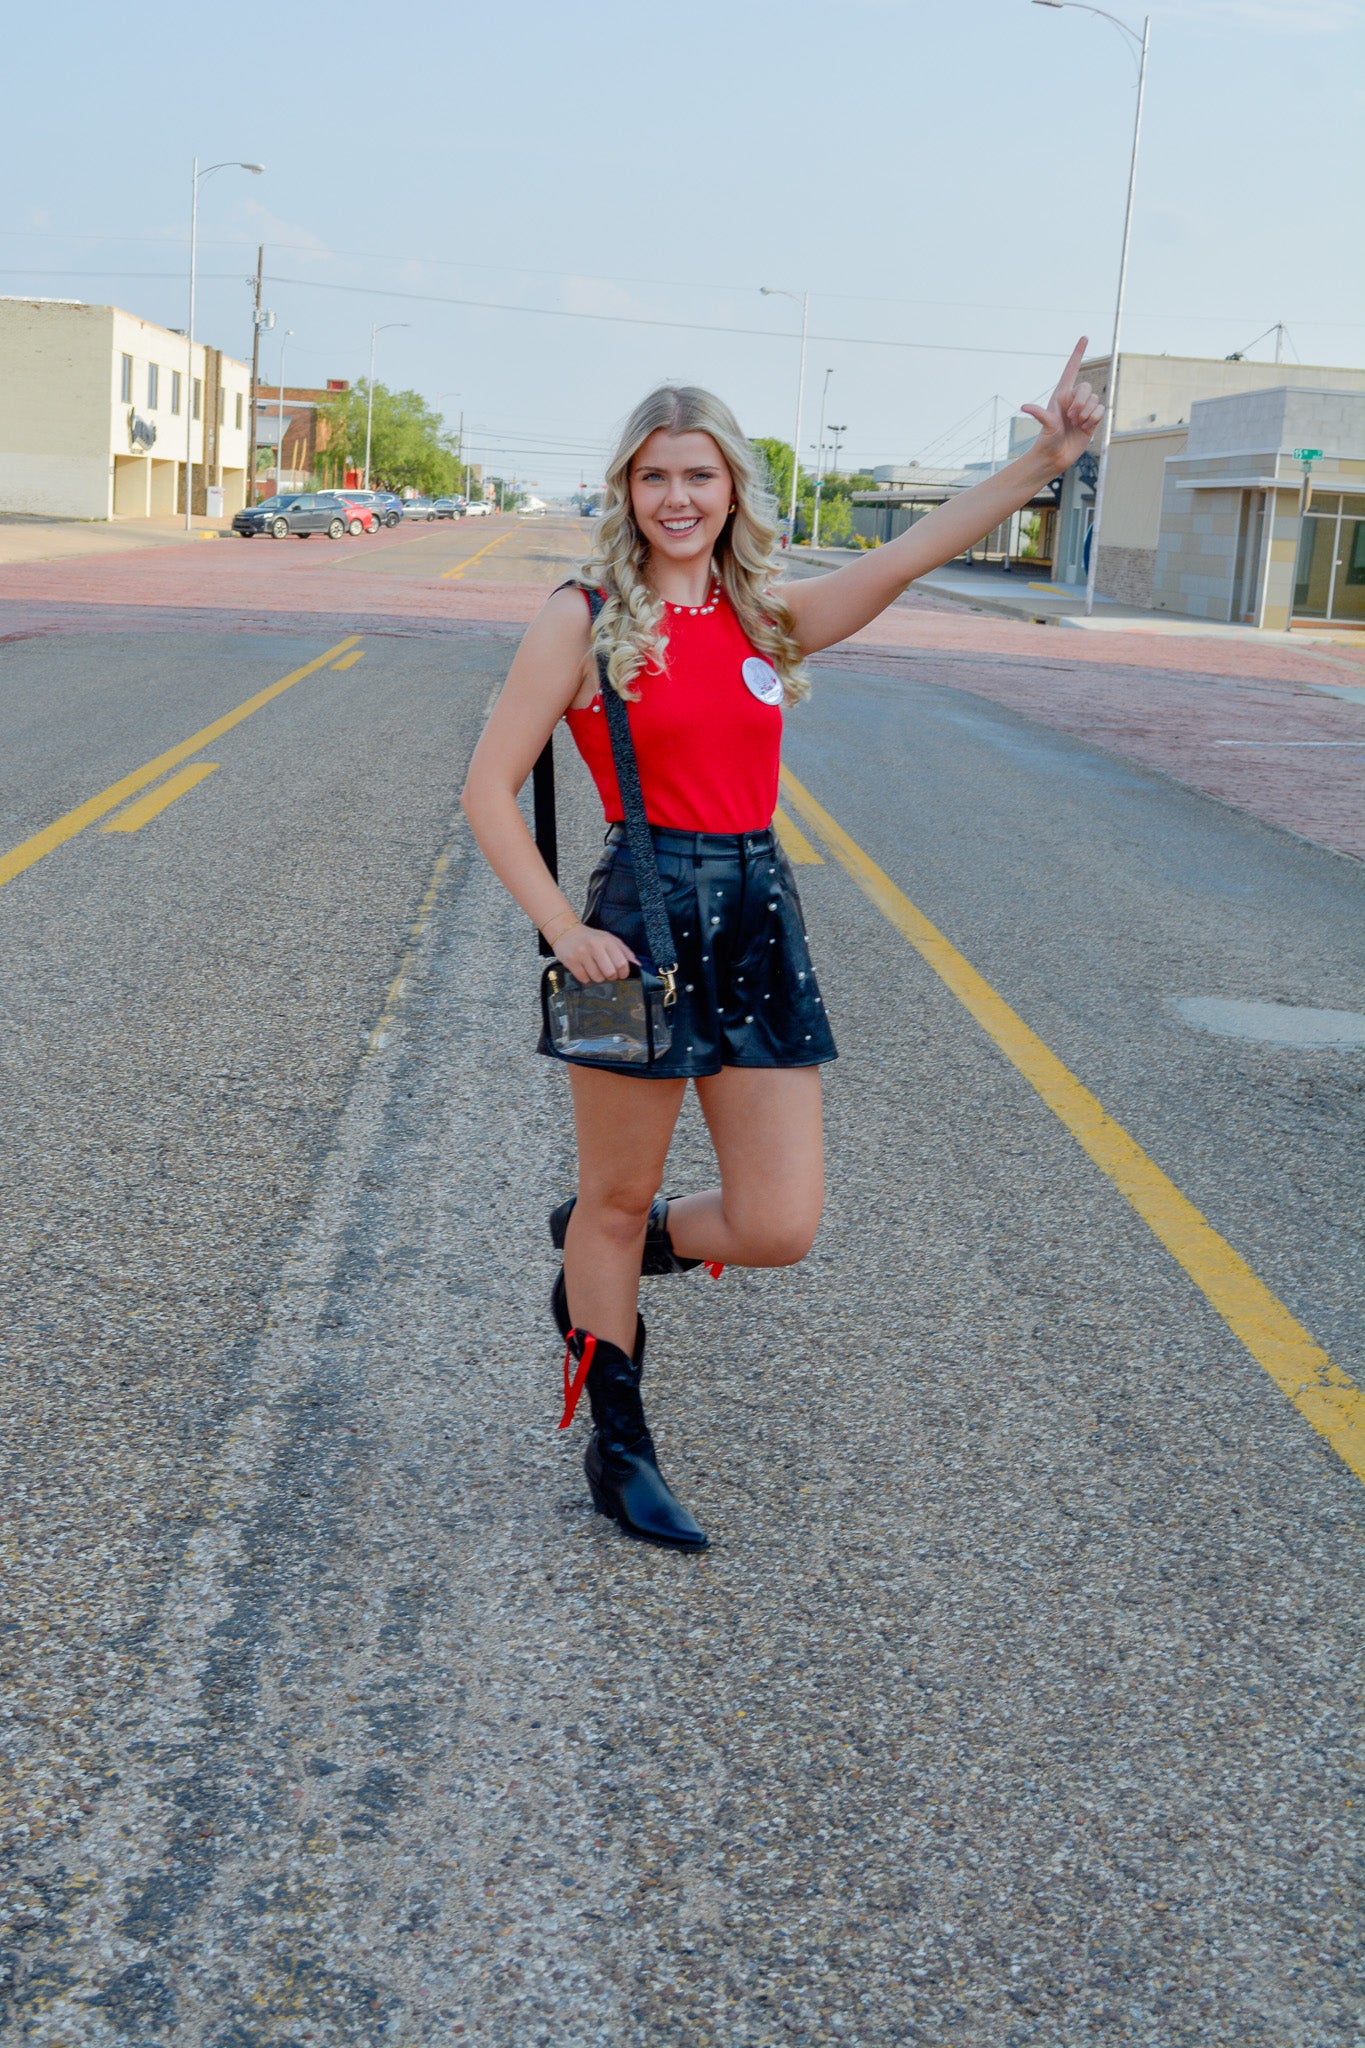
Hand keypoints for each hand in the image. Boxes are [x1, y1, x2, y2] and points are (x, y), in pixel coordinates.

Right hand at [554, 921, 636, 983]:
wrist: (566, 932)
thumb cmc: (591, 938)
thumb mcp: (609, 939)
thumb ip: (625, 951)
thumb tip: (638, 965)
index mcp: (607, 941)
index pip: (622, 963)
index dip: (624, 973)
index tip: (621, 974)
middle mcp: (594, 946)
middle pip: (610, 973)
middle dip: (611, 977)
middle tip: (608, 974)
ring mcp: (581, 954)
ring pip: (597, 978)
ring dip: (598, 978)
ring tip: (594, 969)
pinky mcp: (571, 961)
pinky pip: (584, 979)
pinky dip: (586, 978)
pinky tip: (585, 970)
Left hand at [1020, 337, 1104, 474]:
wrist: (1056, 456)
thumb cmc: (1047, 440)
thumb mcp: (1045, 425)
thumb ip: (1039, 413)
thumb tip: (1024, 406)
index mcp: (1061, 395)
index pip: (1071, 369)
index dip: (1078, 353)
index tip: (1084, 337)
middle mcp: (1073, 399)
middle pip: (1086, 387)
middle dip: (1081, 402)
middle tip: (1071, 417)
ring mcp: (1083, 409)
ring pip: (1094, 401)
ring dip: (1086, 414)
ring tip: (1076, 425)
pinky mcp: (1092, 419)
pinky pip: (1101, 411)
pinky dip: (1094, 420)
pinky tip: (1084, 428)